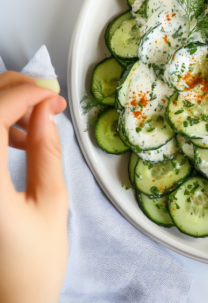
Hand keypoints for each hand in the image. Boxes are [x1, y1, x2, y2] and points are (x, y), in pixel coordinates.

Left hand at [0, 72, 67, 302]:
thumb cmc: (31, 266)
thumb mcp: (51, 203)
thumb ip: (47, 151)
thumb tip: (46, 111)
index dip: (25, 95)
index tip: (52, 95)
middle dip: (13, 93)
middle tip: (47, 100)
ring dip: (4, 110)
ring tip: (37, 124)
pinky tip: (18, 139)